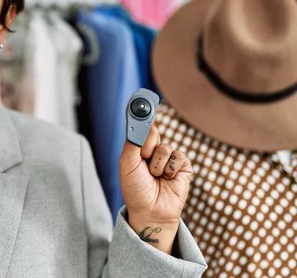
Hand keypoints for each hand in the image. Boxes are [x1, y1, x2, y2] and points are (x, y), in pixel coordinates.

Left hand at [119, 125, 192, 253]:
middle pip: (153, 131)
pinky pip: (178, 157)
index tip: (140, 99)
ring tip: (154, 177)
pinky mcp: (183, 166)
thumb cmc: (135, 189)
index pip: (140, 126)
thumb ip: (132, 142)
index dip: (140, 113)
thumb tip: (140, 123)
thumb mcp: (127, 164)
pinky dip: (170, 169)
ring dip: (157, 164)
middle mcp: (153, 150)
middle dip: (147, 145)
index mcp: (137, 148)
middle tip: (144, 157)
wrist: (150, 212)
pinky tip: (166, 179)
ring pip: (165, 147)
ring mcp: (168, 157)